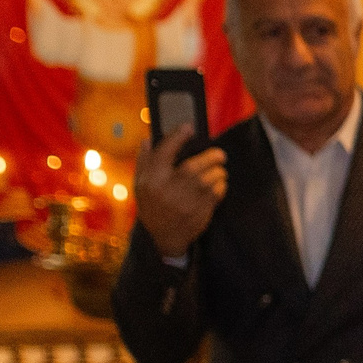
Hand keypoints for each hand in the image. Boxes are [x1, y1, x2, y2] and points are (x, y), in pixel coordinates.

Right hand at [133, 130, 225, 258]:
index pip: (164, 154)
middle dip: (210, 156)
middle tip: (219, 153)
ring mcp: (185, 203)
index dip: (177, 137)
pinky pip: (217, 192)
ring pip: (208, 179)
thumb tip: (148, 139)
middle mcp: (167, 191)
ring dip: (218, 171)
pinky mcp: (200, 212)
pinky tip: (218, 183)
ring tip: (219, 169)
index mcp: (151, 181)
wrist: (166, 236)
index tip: (189, 127)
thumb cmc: (153, 205)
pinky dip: (222, 185)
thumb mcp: (141, 184)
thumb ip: (145, 161)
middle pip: (192, 167)